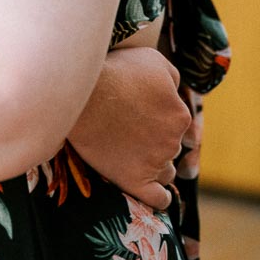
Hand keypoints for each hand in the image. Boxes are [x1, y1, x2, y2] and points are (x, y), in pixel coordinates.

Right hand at [68, 49, 190, 209]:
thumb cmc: (114, 72)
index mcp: (179, 114)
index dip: (159, 118)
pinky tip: (153, 193)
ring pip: (166, 171)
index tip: (140, 113)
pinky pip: (158, 199)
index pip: (178, 122)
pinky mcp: (134, 180)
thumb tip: (176, 91)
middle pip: (170, 147)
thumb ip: (173, 77)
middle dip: (155, 140)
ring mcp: (154, 163)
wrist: (79, 95)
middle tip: (130, 130)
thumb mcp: (153, 60)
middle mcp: (172, 141)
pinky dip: (159, 198)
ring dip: (156, 166)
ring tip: (133, 156)